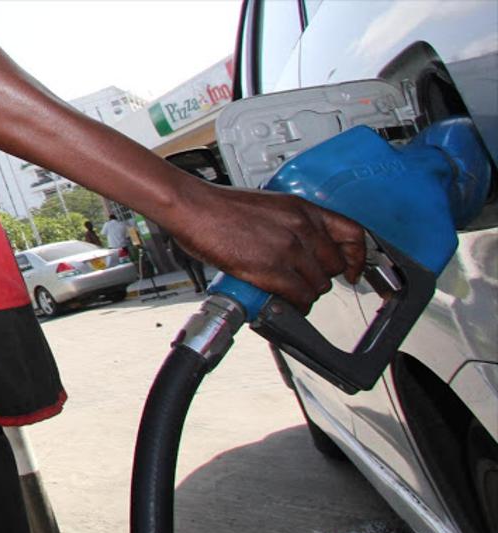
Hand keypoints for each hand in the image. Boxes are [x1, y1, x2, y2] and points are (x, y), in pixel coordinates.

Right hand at [170, 180, 365, 313]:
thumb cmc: (221, 206)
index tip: (353, 269)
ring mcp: (288, 249)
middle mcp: (301, 227)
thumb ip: (290, 224)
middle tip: (306, 283)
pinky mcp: (271, 269)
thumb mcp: (270, 206)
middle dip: (322, 278)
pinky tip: (285, 304)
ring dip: (306, 294)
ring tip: (290, 295)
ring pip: (318, 285)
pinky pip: (299, 297)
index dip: (358, 257)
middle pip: (334, 266)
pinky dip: (295, 306)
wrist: (195, 208)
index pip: (352, 234)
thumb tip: (300, 247)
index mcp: (302, 209)